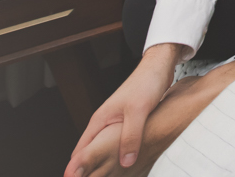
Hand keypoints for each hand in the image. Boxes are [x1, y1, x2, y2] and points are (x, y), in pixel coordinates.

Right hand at [66, 44, 176, 175]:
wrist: (158, 67)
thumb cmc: (146, 83)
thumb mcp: (138, 111)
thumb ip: (131, 136)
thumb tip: (125, 162)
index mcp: (99, 121)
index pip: (80, 151)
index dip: (76, 169)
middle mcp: (104, 123)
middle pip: (91, 152)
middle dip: (90, 169)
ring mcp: (115, 124)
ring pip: (105, 149)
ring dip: (106, 162)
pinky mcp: (127, 123)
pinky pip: (119, 144)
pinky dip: (119, 155)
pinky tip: (127, 164)